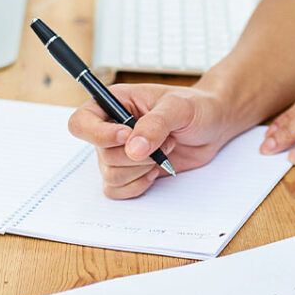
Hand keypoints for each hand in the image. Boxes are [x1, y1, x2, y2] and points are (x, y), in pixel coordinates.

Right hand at [68, 83, 233, 198]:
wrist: (212, 126)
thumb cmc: (195, 108)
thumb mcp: (179, 107)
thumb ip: (155, 124)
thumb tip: (133, 149)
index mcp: (114, 103)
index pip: (81, 122)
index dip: (98, 134)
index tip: (127, 135)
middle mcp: (111, 129)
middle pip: (101, 154)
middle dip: (138, 154)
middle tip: (167, 140)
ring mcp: (120, 153)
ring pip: (111, 175)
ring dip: (142, 169)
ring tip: (165, 151)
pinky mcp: (131, 172)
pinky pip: (117, 190)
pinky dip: (138, 185)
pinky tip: (157, 170)